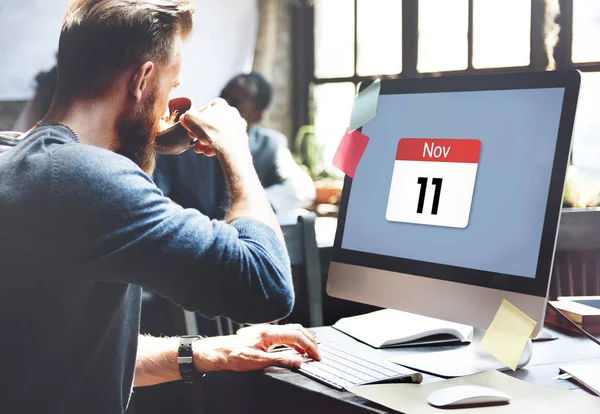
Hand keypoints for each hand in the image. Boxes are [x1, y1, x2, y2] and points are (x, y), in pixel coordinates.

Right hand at [179, 98, 248, 158]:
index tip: (190, 128)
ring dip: (207, 141)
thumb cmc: (212, 132)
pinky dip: (217, 147)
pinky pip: (226, 141)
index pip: (204, 110)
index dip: (194, 120)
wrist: (231, 149)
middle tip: (194, 140)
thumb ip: (186, 116)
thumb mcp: (190, 120)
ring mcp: (238, 125)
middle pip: (211, 123)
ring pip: (218, 133)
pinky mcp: (241, 138)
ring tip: (200, 149)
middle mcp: (232, 112)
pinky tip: (209, 153)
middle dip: (200, 133)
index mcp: (220, 104)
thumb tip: (184, 118)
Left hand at [193, 324, 319, 372]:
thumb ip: (280, 360)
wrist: (219, 352)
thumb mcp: (258, 362)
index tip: (316, 356)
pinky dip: (295, 340)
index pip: (297, 336)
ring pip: (291, 330)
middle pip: (297, 329)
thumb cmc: (234, 356)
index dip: (309, 346)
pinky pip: (285, 334)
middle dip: (310, 341)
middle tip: (317, 353)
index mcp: (269, 333)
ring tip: (311, 350)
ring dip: (303, 339)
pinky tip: (296, 348)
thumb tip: (298, 361)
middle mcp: (269, 329)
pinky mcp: (264, 335)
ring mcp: (267, 331)